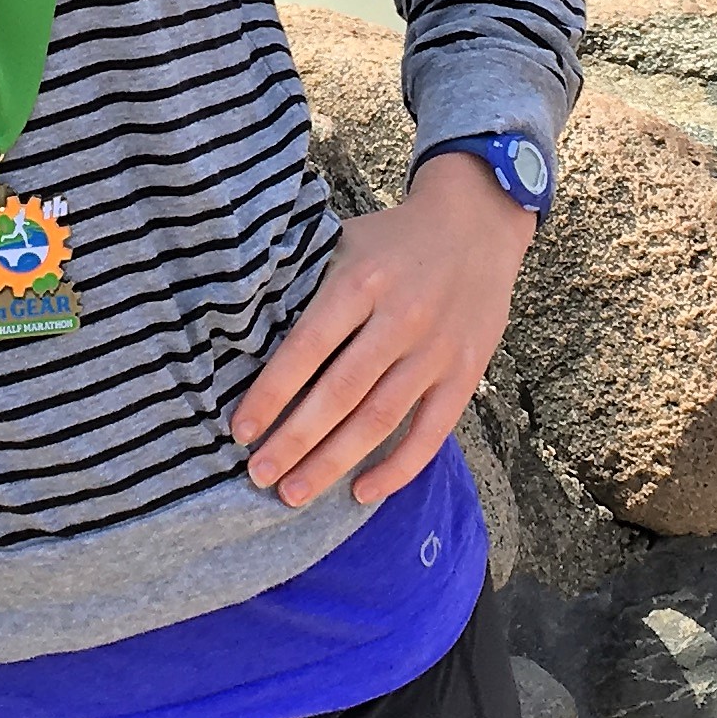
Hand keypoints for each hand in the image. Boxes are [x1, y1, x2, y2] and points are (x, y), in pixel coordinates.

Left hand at [230, 154, 537, 510]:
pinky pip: (430, 433)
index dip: (270, 395)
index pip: (307, 348)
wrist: (476, 224)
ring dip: (334, 463)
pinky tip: (361, 492)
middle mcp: (401, 318)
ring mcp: (437, 350)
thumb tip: (242, 333)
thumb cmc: (393, 240)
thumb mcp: (343, 243)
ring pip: (379, 420)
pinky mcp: (466, 373)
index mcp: (361, 281)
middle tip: (259, 476)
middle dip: (295, 442)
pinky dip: (397, 469)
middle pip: (340, 394)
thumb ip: (305, 284)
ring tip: (293, 493)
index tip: (241, 431)